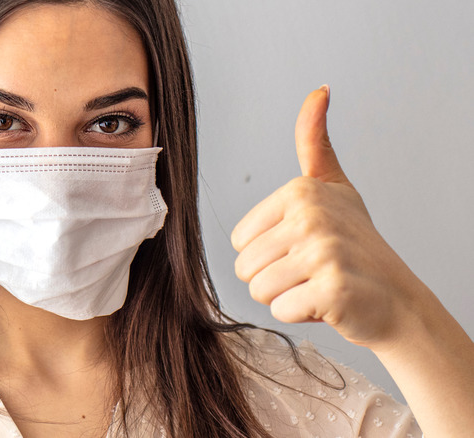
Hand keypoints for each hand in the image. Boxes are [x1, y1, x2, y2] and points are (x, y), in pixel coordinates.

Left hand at [230, 85, 429, 350]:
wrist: (396, 299)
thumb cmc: (356, 245)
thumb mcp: (334, 186)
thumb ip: (315, 142)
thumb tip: (319, 89)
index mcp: (300, 191)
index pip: (240, 243)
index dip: (268, 254)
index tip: (305, 248)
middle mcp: (311, 215)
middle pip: (245, 268)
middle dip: (275, 279)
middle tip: (314, 271)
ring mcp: (324, 252)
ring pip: (260, 290)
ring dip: (287, 297)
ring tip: (320, 284)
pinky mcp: (333, 289)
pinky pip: (282, 310)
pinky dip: (302, 315)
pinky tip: (329, 303)